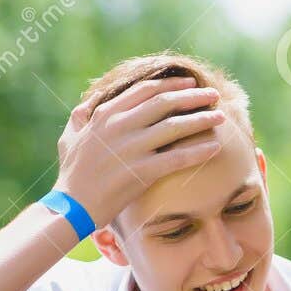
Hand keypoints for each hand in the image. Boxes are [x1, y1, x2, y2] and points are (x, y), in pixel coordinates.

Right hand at [55, 76, 227, 224]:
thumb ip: (81, 116)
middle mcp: (120, 126)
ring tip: (220, 117)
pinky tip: (215, 147)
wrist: (72, 206)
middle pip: (165, 103)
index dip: (171, 85)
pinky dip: (198, 151)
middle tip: (213, 95)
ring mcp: (131, 148)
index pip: (145, 90)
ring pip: (174, 126)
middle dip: (193, 97)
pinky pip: (176, 158)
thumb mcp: (70, 136)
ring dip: (201, 119)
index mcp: (106, 114)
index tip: (190, 84)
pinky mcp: (141, 172)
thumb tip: (88, 103)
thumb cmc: (72, 173)